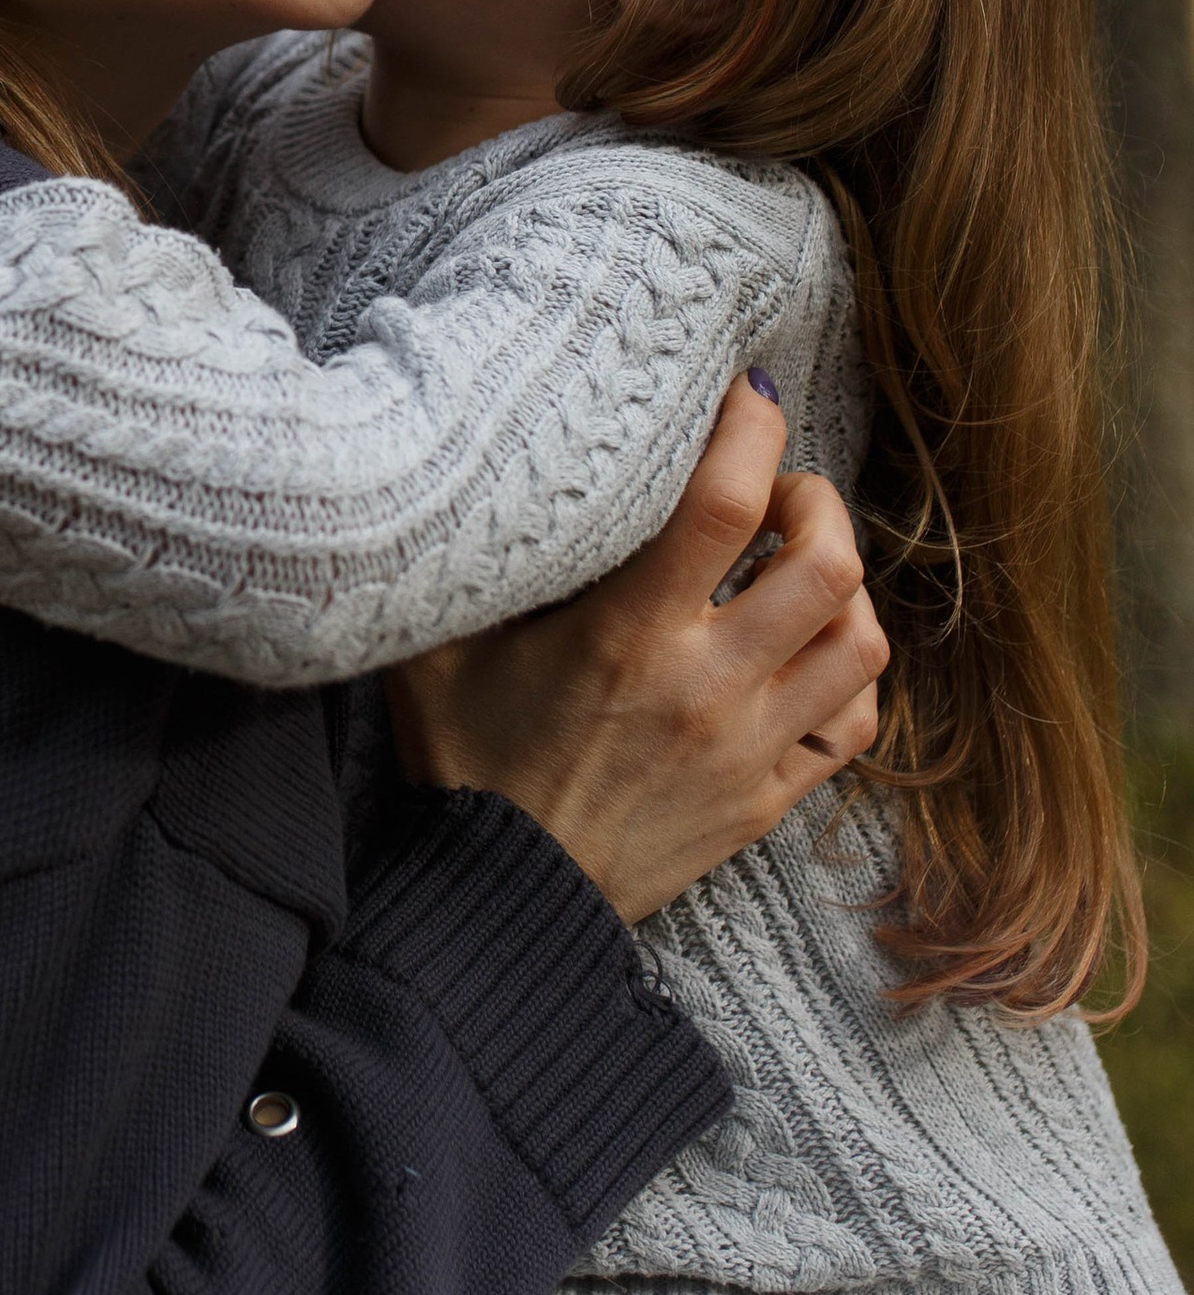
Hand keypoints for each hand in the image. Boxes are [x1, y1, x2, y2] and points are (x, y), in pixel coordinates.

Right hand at [386, 377, 887, 925]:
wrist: (503, 897)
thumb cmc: (465, 763)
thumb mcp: (437, 651)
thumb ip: (471, 564)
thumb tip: (479, 473)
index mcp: (624, 637)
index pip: (723, 505)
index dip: (750, 431)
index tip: (744, 397)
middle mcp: (703, 688)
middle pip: (826, 566)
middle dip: (816, 504)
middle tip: (777, 493)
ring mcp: (747, 750)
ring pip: (858, 642)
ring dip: (843, 585)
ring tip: (800, 565)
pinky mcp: (765, 799)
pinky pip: (853, 725)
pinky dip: (848, 675)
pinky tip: (803, 652)